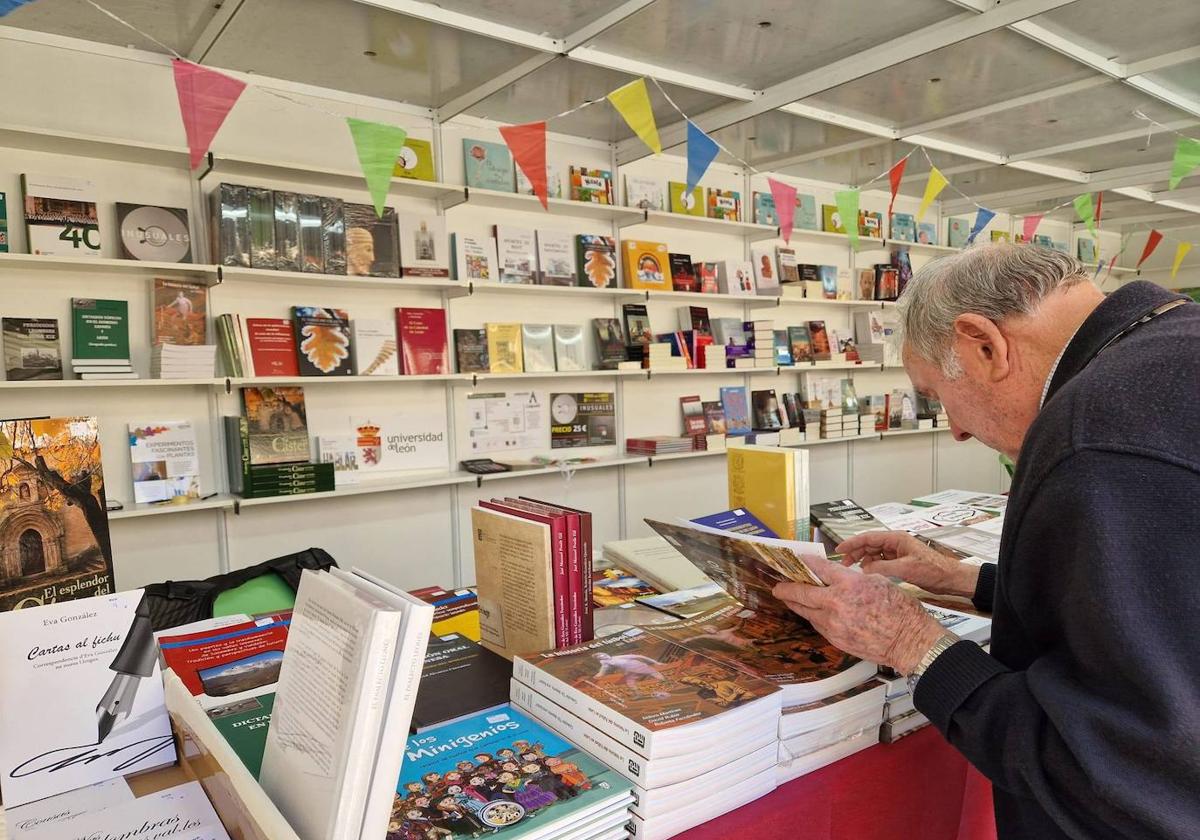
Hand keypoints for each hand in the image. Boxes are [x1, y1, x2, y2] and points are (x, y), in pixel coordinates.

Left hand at [773, 555, 946, 674]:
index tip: (798, 560)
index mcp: (849, 584)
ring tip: (789, 598)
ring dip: (797, 604)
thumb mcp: (878, 582)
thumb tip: (839, 577)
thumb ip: (854, 579)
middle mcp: (836, 603)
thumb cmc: (901, 610)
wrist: (909, 641)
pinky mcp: (836, 639)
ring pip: (806, 612)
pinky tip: (812, 613)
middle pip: (802, 593)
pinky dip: (813, 617)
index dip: (806, 563)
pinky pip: (818, 625)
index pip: (819, 568)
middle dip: (786, 588)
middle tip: (778, 586)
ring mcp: (834, 624)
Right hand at [835, 530, 979, 597]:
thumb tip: (863, 571)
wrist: (950, 579)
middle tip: (844, 563)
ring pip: (875, 554)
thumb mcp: (905, 569)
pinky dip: (873, 567)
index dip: (852, 543)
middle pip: (870, 544)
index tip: (839, 550)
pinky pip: (882, 562)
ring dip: (864, 560)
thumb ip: (883, 568)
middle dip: (856, 552)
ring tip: (854, 570)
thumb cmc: (932, 570)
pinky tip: (868, 574)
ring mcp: (898, 553)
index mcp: (896, 538)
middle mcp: (896, 543)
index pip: (869, 537)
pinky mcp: (901, 562)